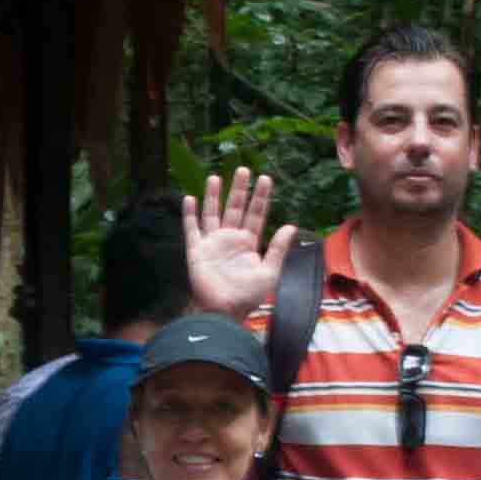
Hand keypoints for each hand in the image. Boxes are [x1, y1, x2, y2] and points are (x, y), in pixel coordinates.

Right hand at [183, 170, 297, 317]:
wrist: (223, 310)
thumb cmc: (247, 296)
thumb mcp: (269, 272)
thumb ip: (278, 249)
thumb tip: (291, 226)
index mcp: (248, 243)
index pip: (256, 214)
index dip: (261, 197)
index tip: (266, 179)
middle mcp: (230, 239)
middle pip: (235, 208)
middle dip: (239, 189)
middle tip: (244, 169)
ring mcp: (212, 243)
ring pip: (212, 213)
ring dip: (213, 196)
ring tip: (215, 176)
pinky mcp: (196, 250)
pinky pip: (192, 228)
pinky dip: (189, 214)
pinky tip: (189, 198)